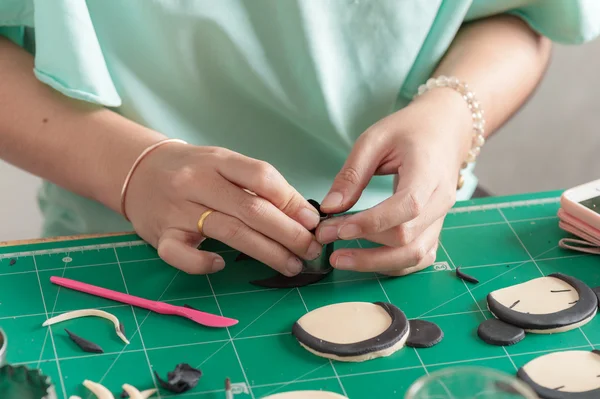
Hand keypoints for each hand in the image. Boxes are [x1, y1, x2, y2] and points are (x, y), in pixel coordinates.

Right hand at [124, 143, 322, 274]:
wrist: (139, 172)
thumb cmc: (193, 170)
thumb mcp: (224, 165)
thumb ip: (257, 185)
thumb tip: (302, 214)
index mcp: (218, 161)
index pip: (261, 177)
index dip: (292, 201)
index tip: (313, 222)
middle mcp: (197, 182)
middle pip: (251, 209)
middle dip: (288, 233)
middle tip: (311, 250)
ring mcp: (176, 209)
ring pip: (228, 232)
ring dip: (267, 252)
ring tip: (292, 265)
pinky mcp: (160, 235)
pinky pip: (181, 255)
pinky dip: (203, 264)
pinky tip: (222, 266)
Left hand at [316, 89, 472, 275]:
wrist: (446, 130)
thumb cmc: (410, 130)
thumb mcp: (374, 140)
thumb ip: (352, 174)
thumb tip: (329, 208)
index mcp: (428, 173)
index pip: (405, 207)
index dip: (370, 223)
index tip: (337, 228)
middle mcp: (440, 200)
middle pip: (408, 239)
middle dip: (365, 247)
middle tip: (326, 240)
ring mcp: (441, 218)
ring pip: (415, 255)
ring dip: (376, 263)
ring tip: (340, 258)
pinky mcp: (435, 227)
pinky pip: (420, 257)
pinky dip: (394, 265)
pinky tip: (366, 261)